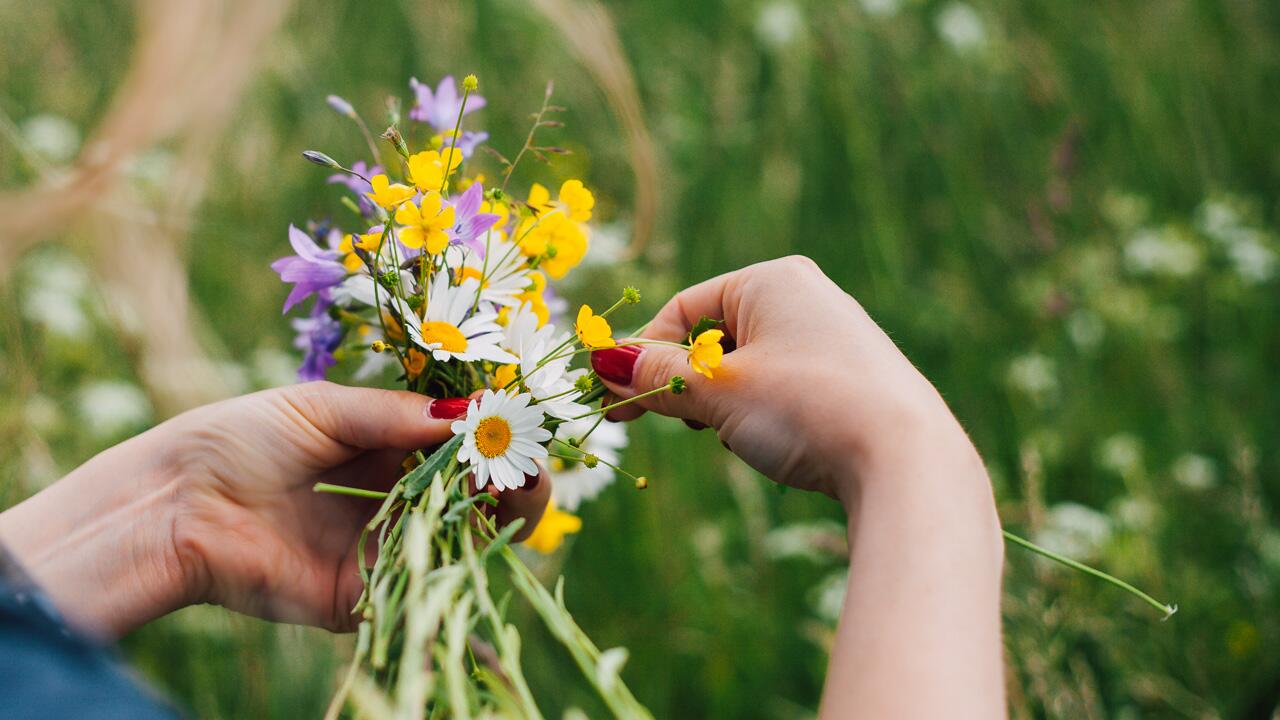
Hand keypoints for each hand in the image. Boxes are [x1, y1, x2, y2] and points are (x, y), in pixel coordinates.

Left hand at [0, 382, 548, 636]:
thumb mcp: (323, 408)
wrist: (173, 506)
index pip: (463, 444)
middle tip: (528, 456)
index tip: (522, 418)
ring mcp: (384, 550)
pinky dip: (462, 566)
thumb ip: (396, 415)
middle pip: (477, 494)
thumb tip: (472, 412)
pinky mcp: (365, 597)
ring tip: (517, 481)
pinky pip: (424, 587)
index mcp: (388, 449)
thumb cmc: (238, 440)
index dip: (497, 432)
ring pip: (465, 539)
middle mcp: (395, 499)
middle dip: (513, 474)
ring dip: (500, 513)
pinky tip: (484, 530)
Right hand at [590, 255, 969, 504]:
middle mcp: (808, 296)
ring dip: (726, 405)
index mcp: (772, 279)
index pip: (684, 310)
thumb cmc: (805, 409)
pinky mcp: (854, 378)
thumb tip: (603, 364)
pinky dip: (765, 415)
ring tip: (741, 436)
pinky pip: (785, 388)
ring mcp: (835, 338)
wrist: (905, 461)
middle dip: (690, 385)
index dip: (643, 358)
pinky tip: (780, 444)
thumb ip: (656, 376)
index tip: (616, 404)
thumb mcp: (716, 392)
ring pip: (749, 369)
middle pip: (715, 337)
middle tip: (679, 423)